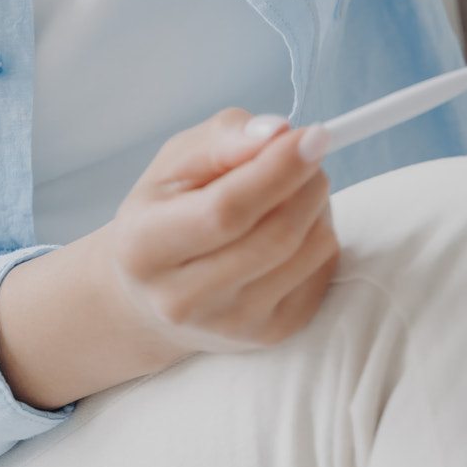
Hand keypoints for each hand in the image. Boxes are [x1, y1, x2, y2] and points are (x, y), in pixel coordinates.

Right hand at [107, 108, 340, 355]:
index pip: (225, 210)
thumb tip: (278, 132)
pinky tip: (296, 224)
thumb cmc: (167, 212)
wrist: (155, 293)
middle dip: (307, 182)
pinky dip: (321, 236)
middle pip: (274, 235)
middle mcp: (183, 298)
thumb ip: (223, 138)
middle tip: (308, 150)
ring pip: (308, 252)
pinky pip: (322, 271)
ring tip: (296, 187)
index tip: (312, 135)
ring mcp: (230, 324)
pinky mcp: (270, 334)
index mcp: (145, 247)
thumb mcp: (175, 163)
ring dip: (319, 205)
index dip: (277, 169)